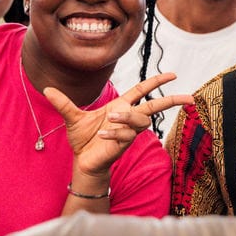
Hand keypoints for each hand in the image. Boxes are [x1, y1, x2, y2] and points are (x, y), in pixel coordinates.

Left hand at [45, 73, 191, 176]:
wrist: (82, 161)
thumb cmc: (83, 139)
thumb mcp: (72, 117)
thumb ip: (63, 103)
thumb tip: (47, 89)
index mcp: (121, 106)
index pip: (143, 90)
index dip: (157, 81)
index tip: (174, 74)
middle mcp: (128, 117)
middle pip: (155, 106)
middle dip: (172, 100)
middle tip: (189, 98)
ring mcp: (128, 132)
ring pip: (141, 120)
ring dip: (128, 117)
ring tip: (112, 118)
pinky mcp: (124, 145)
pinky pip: (126, 136)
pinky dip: (114, 133)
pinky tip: (101, 134)